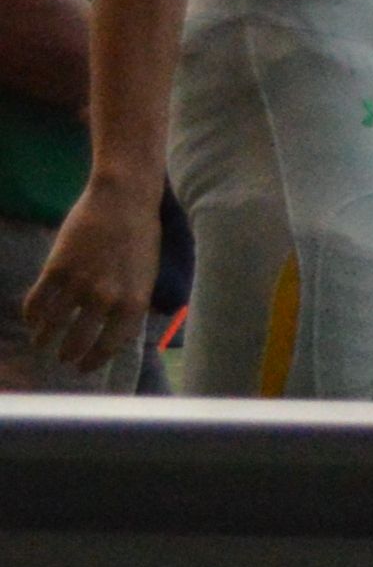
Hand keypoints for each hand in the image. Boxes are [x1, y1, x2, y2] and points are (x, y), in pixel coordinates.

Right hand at [18, 176, 157, 382]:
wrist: (124, 199)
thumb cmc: (140, 235)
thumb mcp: (146, 275)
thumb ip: (131, 303)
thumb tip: (117, 331)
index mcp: (133, 302)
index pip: (110, 345)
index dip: (93, 360)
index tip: (83, 367)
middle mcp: (106, 298)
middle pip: (77, 341)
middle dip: (67, 354)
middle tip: (62, 358)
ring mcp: (79, 284)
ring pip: (52, 324)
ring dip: (44, 337)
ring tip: (41, 342)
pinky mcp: (56, 268)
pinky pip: (37, 302)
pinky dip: (31, 314)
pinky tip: (32, 319)